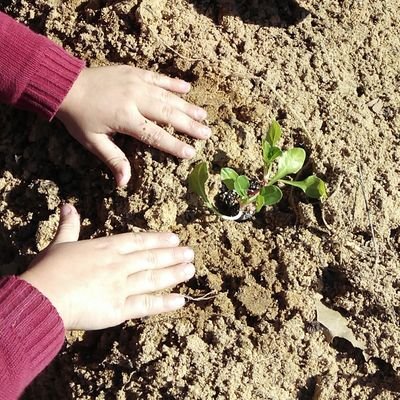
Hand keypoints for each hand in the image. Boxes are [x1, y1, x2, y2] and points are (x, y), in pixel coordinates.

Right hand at [20, 204, 194, 329]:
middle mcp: (118, 264)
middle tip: (190, 253)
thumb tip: (67, 205)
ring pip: (153, 278)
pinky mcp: (119, 308)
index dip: (157, 240)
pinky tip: (180, 300)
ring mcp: (121, 286)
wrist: (43, 297)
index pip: (138, 242)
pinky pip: (146, 305)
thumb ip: (68, 225)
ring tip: (190, 269)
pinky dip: (165, 303)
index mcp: (106, 248)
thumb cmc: (49, 270)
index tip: (174, 238)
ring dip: (174, 274)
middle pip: (151, 258)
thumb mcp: (59, 243)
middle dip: (172, 255)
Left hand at [57, 66, 210, 186]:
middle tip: (207, 133)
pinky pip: (158, 77)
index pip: (156, 135)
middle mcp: (136, 99)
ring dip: (187, 106)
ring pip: (167, 96)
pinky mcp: (134, 72)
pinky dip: (173, 83)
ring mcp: (136, 83)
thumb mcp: (93, 142)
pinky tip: (187, 88)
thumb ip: (113, 160)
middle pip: (168, 115)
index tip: (191, 153)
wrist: (66, 85)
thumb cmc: (79, 117)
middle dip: (189, 125)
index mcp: (126, 118)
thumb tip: (124, 183)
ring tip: (203, 115)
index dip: (174, 145)